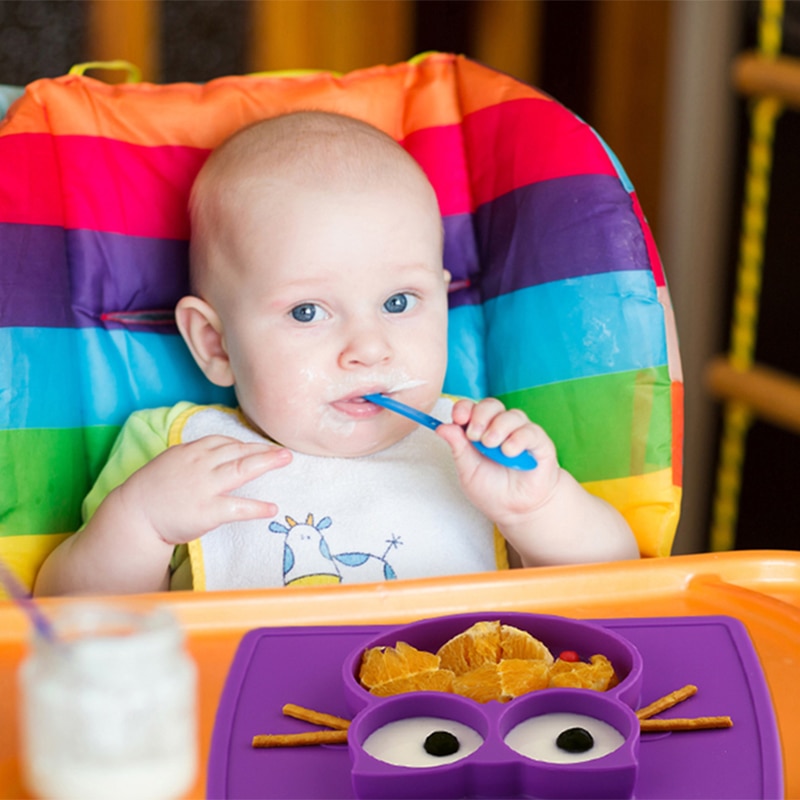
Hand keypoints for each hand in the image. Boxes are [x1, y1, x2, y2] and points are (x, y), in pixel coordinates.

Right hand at [116, 435, 291, 545]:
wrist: (133, 515)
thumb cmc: (152, 490)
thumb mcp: (171, 462)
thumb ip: (195, 456)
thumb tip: (217, 452)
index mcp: (190, 451)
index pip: (223, 441)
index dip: (245, 443)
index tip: (261, 445)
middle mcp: (200, 464)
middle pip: (237, 451)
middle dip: (263, 448)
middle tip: (285, 449)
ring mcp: (205, 487)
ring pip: (240, 470)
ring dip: (266, 462)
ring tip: (285, 460)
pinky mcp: (207, 511)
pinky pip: (237, 507)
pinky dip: (256, 507)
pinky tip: (271, 508)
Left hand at [435, 398, 559, 526]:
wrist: (515, 510)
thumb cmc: (491, 489)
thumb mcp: (467, 470)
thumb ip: (457, 447)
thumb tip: (441, 427)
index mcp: (479, 430)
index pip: (471, 408)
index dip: (464, 409)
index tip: (458, 419)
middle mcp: (500, 427)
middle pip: (491, 405)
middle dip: (480, 416)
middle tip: (475, 437)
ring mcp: (520, 433)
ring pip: (511, 415)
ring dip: (498, 428)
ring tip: (492, 446)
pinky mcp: (539, 443)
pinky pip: (530, 431)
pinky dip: (518, 438)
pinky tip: (509, 451)